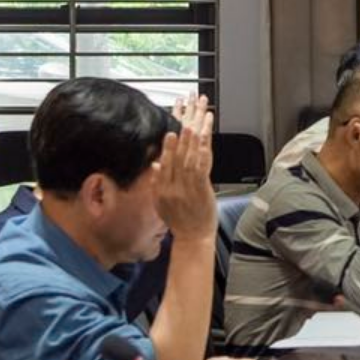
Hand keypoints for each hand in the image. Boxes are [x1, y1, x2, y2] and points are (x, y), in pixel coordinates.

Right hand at [154, 94, 216, 228]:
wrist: (193, 237)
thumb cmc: (179, 221)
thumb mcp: (161, 203)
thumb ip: (156, 184)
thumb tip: (154, 165)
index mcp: (161, 190)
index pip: (163, 164)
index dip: (167, 147)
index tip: (169, 133)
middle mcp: (172, 188)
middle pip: (175, 159)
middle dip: (179, 139)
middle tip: (181, 122)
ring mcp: (186, 189)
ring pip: (187, 161)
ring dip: (190, 142)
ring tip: (192, 126)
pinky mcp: (200, 191)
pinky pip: (201, 169)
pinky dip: (202, 154)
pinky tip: (205, 144)